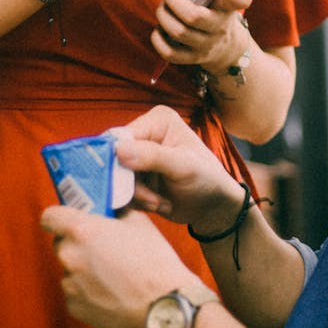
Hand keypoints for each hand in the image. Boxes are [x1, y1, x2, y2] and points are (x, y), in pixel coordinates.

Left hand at [41, 205, 193, 327]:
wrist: (164, 304)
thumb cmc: (153, 261)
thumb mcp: (138, 222)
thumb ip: (115, 214)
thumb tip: (110, 212)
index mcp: (82, 230)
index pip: (49, 217)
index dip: (58, 218)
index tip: (66, 221)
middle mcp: (70, 256)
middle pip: (60, 244)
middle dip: (76, 244)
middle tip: (100, 247)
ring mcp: (70, 284)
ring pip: (69, 270)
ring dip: (83, 269)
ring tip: (111, 274)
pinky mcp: (75, 307)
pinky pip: (75, 292)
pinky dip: (88, 291)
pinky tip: (111, 291)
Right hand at [115, 106, 246, 231]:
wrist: (213, 206)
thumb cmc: (207, 179)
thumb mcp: (183, 166)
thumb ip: (153, 157)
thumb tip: (118, 150)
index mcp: (157, 121)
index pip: (122, 136)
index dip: (117, 159)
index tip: (126, 183)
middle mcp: (145, 135)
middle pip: (115, 159)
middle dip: (132, 184)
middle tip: (153, 199)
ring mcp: (138, 157)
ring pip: (117, 178)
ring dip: (137, 196)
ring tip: (161, 202)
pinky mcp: (136, 177)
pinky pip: (122, 191)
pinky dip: (138, 202)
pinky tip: (160, 204)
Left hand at [151, 0, 252, 74]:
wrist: (223, 45)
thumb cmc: (211, 7)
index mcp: (229, 6)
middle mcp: (221, 27)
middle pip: (194, 16)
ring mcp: (207, 45)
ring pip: (178, 32)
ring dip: (163, 15)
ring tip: (163, 7)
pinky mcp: (193, 59)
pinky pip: (170, 53)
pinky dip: (157, 39)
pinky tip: (159, 28)